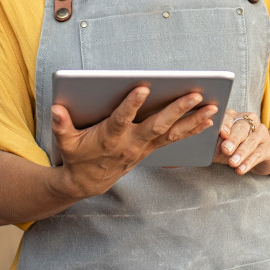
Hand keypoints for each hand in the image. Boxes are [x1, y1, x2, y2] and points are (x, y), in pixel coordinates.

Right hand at [50, 87, 216, 198]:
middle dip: (177, 109)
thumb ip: (61, 125)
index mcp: (110, 137)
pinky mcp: (151, 148)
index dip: (131, 104)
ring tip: (212, 107)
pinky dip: (192, 129)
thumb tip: (56, 109)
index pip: (121, 119)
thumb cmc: (77, 155)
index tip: (143, 87)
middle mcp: (131, 142)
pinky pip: (175, 138)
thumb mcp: (65, 141)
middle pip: (157, 125)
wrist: (88, 182)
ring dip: (193, 120)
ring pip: (172, 132)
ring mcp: (144, 147)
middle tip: (195, 94)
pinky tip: (208, 120)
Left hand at [216, 110, 269, 175]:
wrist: (258, 156)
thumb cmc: (233, 148)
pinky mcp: (268, 147)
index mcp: (234, 116)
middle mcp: (249, 121)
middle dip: (233, 139)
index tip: (222, 134)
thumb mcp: (220, 145)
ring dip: (241, 153)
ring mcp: (261, 133)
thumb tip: (204, 145)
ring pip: (251, 141)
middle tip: (226, 150)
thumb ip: (214, 143)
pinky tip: (241, 169)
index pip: (229, 118)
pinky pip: (258, 154)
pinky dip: (248, 162)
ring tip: (232, 163)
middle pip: (241, 128)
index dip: (225, 125)